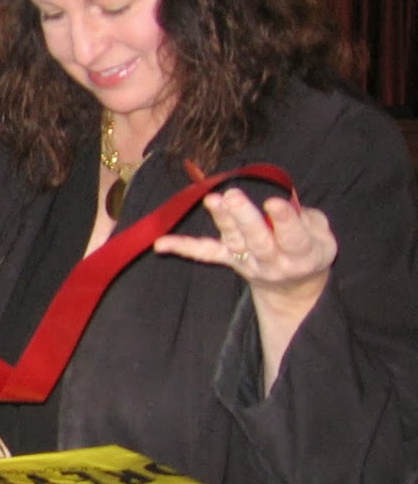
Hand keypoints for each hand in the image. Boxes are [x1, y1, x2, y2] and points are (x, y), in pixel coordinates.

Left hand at [155, 188, 337, 393]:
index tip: (273, 202)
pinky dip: (183, 247)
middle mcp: (272, 261)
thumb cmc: (308, 250)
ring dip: (222, 220)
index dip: (284, 220)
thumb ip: (309, 220)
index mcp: (302, 254)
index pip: (292, 237)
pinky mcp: (227, 259)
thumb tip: (287, 205)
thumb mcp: (323, 237)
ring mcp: (247, 261)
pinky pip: (204, 254)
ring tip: (213, 200)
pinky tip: (161, 243)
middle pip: (258, 240)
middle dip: (245, 218)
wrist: (292, 287)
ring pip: (233, 241)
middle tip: (233, 197)